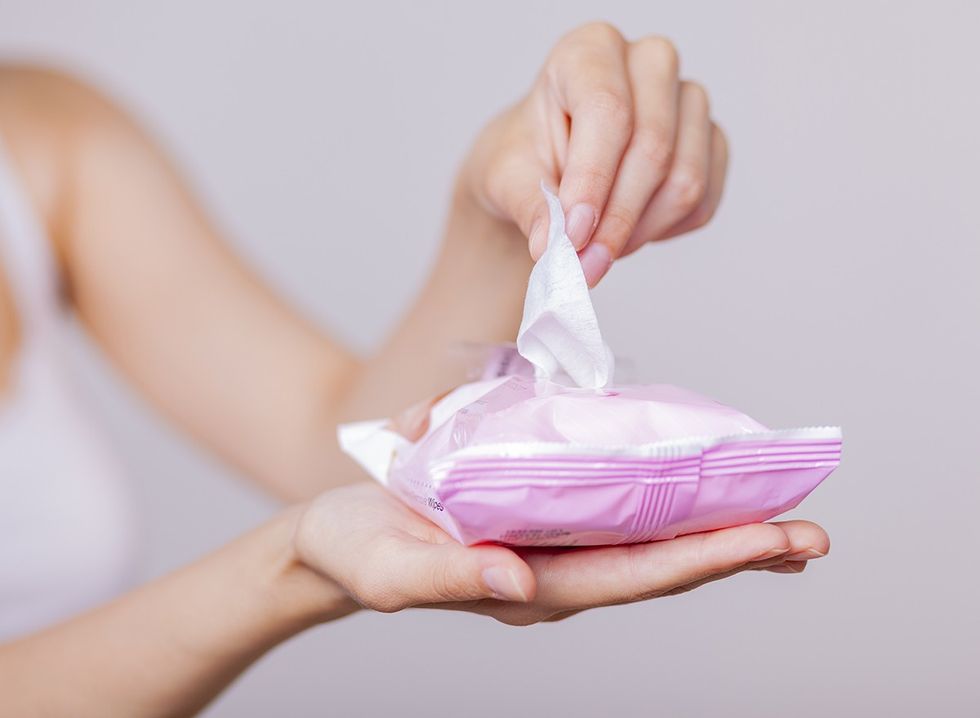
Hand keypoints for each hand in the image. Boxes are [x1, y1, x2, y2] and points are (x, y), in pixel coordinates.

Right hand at [294, 482, 828, 625]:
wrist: (335, 540)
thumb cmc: (356, 552)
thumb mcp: (390, 567)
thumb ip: (451, 575)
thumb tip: (521, 583)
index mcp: (526, 588)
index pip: (632, 576)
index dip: (705, 559)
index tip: (772, 542)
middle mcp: (553, 572)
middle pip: (658, 565)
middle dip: (735, 550)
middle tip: (810, 535)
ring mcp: (550, 548)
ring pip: (647, 543)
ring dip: (712, 529)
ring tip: (779, 520)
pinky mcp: (539, 520)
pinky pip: (616, 516)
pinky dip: (664, 505)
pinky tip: (694, 491)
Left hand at [459, 22, 727, 285]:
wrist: (545, 172)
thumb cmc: (525, 160)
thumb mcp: (507, 179)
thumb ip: (530, 207)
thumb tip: (553, 245)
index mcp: (590, 51)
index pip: (608, 110)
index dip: (592, 179)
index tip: (573, 234)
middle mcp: (649, 63)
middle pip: (654, 147)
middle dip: (617, 219)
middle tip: (584, 264)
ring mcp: (688, 102)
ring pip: (685, 181)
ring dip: (639, 232)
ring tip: (597, 249)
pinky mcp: (711, 143)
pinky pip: (702, 203)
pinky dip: (661, 233)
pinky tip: (626, 232)